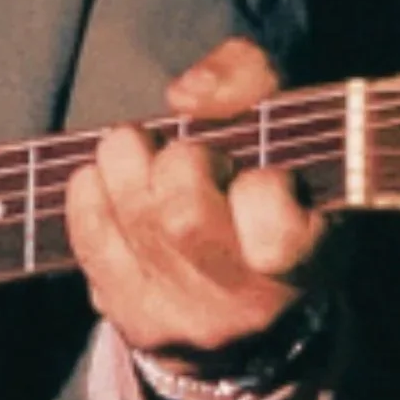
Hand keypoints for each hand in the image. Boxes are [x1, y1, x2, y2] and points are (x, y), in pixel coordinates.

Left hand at [67, 38, 328, 358]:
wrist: (248, 304)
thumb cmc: (270, 190)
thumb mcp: (286, 127)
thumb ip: (248, 78)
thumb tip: (187, 95)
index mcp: (310, 262)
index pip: (276, 226)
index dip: (262, 186)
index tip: (261, 175)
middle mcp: (250, 306)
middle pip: (184, 216)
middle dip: (178, 162)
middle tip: (187, 154)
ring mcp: (188, 320)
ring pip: (135, 220)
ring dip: (126, 166)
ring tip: (142, 158)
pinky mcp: (135, 321)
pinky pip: (89, 236)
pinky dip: (90, 191)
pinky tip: (107, 182)